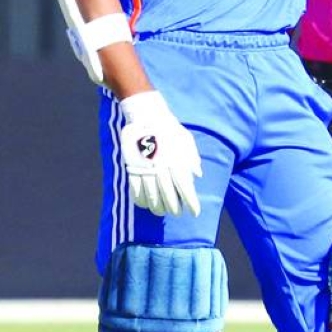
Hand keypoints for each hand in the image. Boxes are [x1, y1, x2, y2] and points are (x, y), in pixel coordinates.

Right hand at [119, 90, 202, 217]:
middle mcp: (162, 169)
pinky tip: (145, 205)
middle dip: (174, 208)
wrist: (147, 117)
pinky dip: (141, 201)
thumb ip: (192, 159)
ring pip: (152, 197)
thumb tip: (198, 175)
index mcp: (177, 162)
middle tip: (177, 213)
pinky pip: (136, 190)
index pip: (185, 188)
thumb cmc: (170, 130)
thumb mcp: (187, 141)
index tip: (195, 213)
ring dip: (158, 207)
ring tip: (162, 212)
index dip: (191, 202)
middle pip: (169, 196)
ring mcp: (146, 169)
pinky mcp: (132, 168)